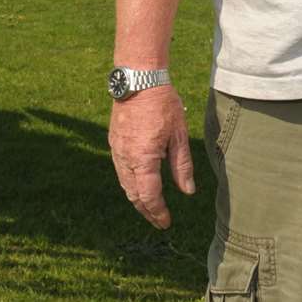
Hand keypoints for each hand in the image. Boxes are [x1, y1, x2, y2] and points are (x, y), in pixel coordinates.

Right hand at [109, 84, 195, 228]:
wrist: (139, 79)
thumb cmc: (163, 104)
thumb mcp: (179, 135)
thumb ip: (182, 166)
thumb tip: (187, 191)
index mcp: (143, 158)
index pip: (149, 196)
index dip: (158, 212)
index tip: (166, 222)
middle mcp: (125, 157)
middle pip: (133, 194)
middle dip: (146, 210)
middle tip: (159, 220)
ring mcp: (117, 149)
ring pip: (124, 183)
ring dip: (136, 198)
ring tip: (150, 206)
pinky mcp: (114, 141)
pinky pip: (120, 169)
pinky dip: (129, 182)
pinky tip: (139, 183)